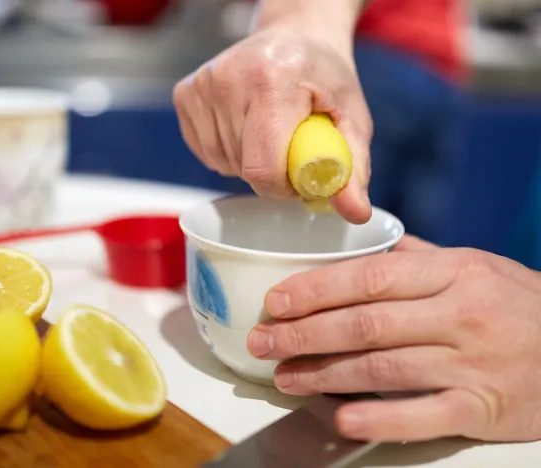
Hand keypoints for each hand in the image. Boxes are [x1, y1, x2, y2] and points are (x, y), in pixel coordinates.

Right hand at [173, 27, 372, 223]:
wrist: (294, 36)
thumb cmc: (324, 76)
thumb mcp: (352, 118)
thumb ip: (352, 167)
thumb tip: (355, 212)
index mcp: (273, 81)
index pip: (262, 168)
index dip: (283, 186)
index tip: (300, 172)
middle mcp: (229, 80)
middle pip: (243, 168)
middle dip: (270, 171)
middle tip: (289, 143)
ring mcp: (202, 86)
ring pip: (223, 164)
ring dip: (248, 161)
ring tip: (268, 129)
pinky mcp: (186, 94)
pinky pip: (206, 152)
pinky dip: (228, 152)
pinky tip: (246, 126)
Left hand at [247, 235, 540, 441]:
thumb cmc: (519, 304)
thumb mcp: (476, 265)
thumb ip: (419, 257)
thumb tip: (367, 244)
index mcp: (454, 273)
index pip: (370, 277)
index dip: (316, 289)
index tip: (276, 300)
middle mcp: (460, 315)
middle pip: (366, 324)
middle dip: (305, 333)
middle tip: (264, 340)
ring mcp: (472, 363)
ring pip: (382, 369)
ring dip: (324, 374)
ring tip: (283, 376)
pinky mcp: (483, 408)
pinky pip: (423, 416)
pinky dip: (378, 418)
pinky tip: (341, 418)